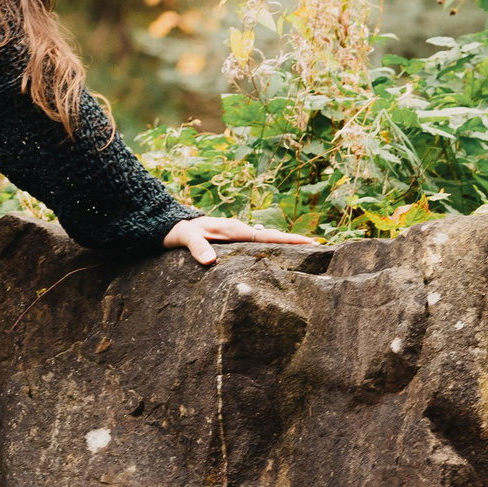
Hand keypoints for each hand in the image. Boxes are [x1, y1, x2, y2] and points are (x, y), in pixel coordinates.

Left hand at [162, 214, 319, 264]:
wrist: (166, 224)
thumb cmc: (176, 231)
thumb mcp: (184, 238)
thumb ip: (197, 247)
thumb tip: (211, 261)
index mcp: (234, 229)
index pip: (267, 236)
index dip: (290, 240)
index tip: (311, 243)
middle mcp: (239, 231)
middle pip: (273, 238)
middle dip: (295, 243)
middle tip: (321, 250)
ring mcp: (236, 237)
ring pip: (266, 243)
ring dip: (284, 248)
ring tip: (306, 258)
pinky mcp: (231, 243)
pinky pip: (255, 248)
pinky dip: (270, 252)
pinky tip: (277, 262)